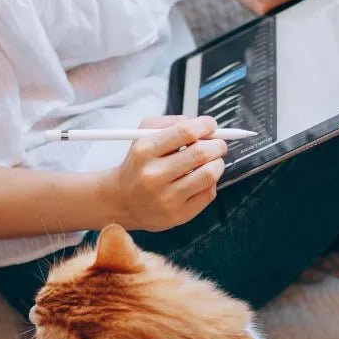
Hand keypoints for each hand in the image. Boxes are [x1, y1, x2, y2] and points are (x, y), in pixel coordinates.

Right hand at [98, 116, 226, 231]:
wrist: (121, 200)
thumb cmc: (138, 164)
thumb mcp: (143, 135)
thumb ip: (171, 123)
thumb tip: (202, 125)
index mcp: (144, 151)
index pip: (185, 132)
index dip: (205, 125)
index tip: (211, 125)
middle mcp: (154, 176)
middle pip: (201, 154)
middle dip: (217, 145)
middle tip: (218, 144)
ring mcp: (166, 198)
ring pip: (209, 175)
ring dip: (217, 163)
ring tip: (212, 161)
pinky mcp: (178, 215)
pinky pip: (208, 194)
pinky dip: (210, 183)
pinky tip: (201, 180)